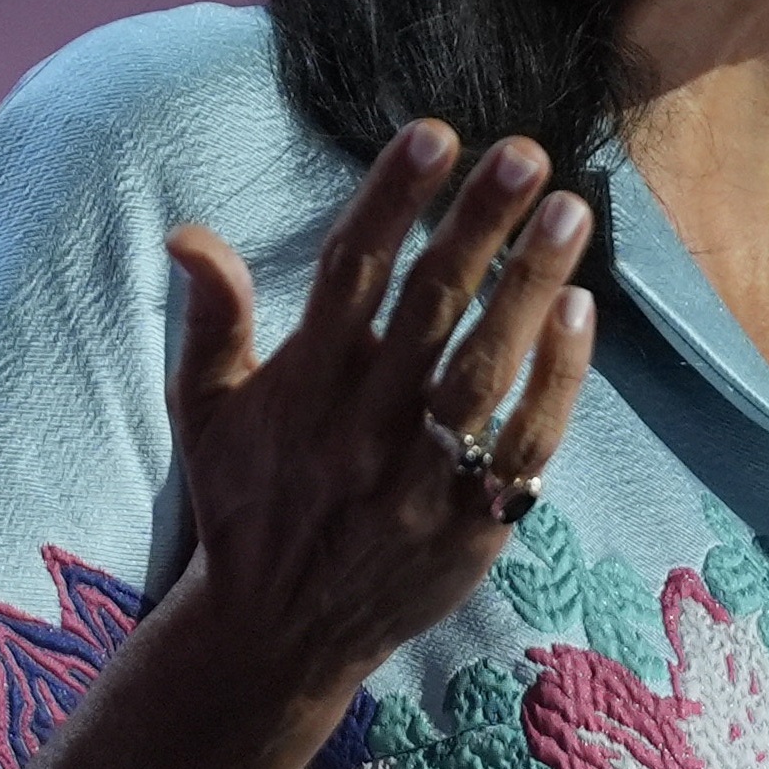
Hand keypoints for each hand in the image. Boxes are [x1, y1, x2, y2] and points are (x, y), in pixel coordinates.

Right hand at [158, 119, 600, 714]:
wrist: (275, 634)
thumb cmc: (246, 503)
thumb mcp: (204, 413)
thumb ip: (210, 319)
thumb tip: (188, 233)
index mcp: (304, 382)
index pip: (349, 271)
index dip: (391, 200)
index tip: (435, 135)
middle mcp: (363, 420)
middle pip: (429, 306)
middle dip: (478, 224)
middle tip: (527, 152)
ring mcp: (419, 473)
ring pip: (484, 366)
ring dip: (530, 284)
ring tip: (572, 210)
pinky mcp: (469, 522)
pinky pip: (524, 443)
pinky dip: (555, 379)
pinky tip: (581, 312)